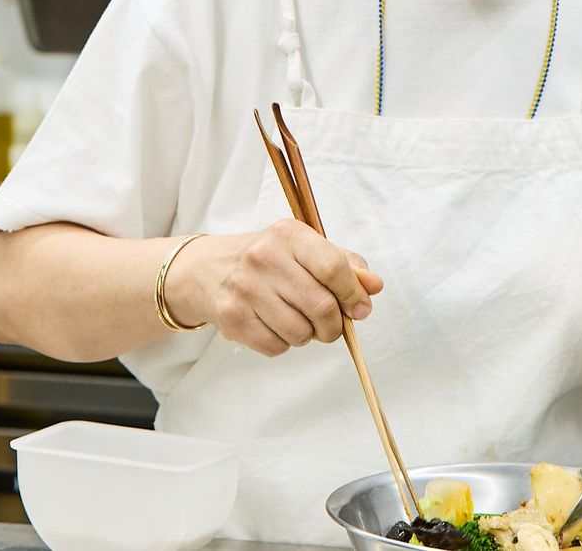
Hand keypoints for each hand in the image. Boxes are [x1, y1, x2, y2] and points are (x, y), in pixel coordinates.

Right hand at [167, 218, 383, 357]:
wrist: (207, 270)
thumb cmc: (267, 259)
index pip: (334, 267)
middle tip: (329, 323)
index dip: (354, 293)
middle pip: (322, 306)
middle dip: (334, 324)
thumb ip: (344, 264)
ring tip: (296, 319)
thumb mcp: (303, 248)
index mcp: (288, 235)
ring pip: (301, 333)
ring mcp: (246, 289)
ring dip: (308, 335)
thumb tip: (374, 286)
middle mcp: (264, 258)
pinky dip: (283, 343)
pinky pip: (277, 347)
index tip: (359, 307)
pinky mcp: (232, 317)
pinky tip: (273, 325)